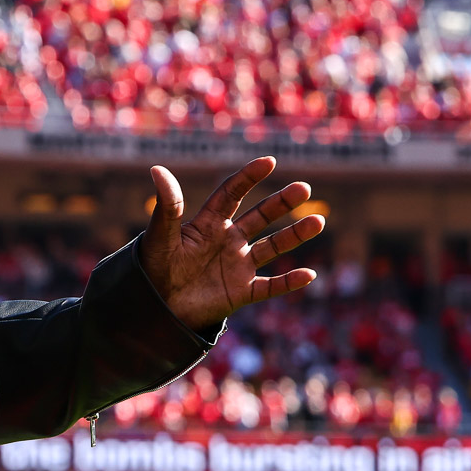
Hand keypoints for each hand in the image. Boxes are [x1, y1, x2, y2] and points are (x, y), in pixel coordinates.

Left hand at [138, 156, 323, 331]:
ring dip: (295, 235)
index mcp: (208, 223)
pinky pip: (270, 286)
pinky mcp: (241, 292)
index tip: (268, 161)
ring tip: (318, 221)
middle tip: (303, 187)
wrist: (153, 308)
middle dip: (281, 202)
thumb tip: (157, 168)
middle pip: (260, 216)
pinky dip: (289, 282)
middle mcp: (227, 240)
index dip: (249, 177)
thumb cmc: (152, 268)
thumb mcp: (160, 236)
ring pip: (272, 247)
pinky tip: (309, 275)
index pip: (232, 194)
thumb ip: (166, 206)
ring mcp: (237, 266)